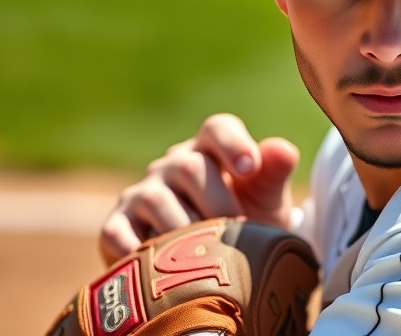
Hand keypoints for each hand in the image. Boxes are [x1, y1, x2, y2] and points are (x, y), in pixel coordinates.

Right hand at [98, 113, 297, 265]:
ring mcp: (141, 195)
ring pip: (156, 199)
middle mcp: (171, 166)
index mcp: (210, 151)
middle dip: (218, 201)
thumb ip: (274, 175)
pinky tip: (160, 270)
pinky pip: (119, 233)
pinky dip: (139, 251)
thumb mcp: (265, 203)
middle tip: (237, 232)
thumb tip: (284, 151)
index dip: (233, 143)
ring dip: (185, 229)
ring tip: (207, 256)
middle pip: (189, 166)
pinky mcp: (116, 227)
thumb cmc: (244, 224)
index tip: (250, 168)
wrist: (212, 270)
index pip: (217, 129)